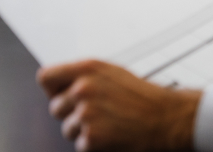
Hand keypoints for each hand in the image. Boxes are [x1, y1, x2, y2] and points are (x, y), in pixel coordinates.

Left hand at [37, 60, 200, 151]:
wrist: (167, 118)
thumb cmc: (144, 98)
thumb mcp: (112, 73)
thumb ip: (85, 76)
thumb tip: (63, 84)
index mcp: (87, 69)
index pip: (45, 77)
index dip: (54, 89)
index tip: (62, 95)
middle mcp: (83, 89)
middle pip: (55, 107)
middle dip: (71, 114)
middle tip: (96, 114)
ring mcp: (86, 114)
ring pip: (67, 129)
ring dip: (83, 131)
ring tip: (108, 125)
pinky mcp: (91, 138)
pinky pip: (80, 145)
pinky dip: (94, 146)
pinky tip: (112, 136)